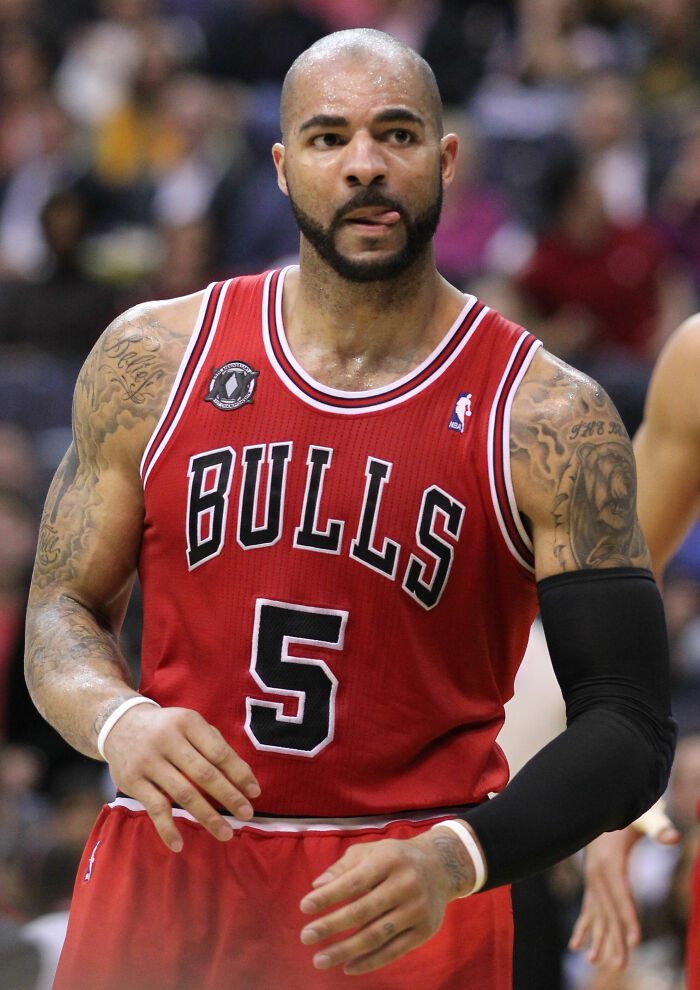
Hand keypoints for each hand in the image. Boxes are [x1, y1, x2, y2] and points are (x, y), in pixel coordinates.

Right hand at [103, 704, 260, 851]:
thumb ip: (214, 745)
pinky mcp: (132, 781)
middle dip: (228, 796)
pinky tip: (179, 845)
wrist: (119, 725)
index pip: (219, 752)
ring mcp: (148, 761)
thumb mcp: (190, 724)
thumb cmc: (167, 728)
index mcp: (187, 722)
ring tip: (225, 833)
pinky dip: (167, 828)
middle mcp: (167, 739)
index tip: (255, 793)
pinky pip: (155, 808)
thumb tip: (243, 777)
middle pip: (204, 773)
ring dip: (207, 816)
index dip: (239, 773)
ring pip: (183, 793)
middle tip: (247, 815)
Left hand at [298, 828, 473, 974]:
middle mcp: (406, 884)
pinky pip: (394, 951)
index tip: (304, 907)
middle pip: (363, 911)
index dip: (329, 896)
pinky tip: (348, 966)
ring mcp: (417, 909)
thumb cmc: (395, 858)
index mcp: (389, 859)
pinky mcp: (425, 930)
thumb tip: (317, 886)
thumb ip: (343, 867)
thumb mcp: (371, 852)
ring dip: (345, 950)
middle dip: (331, 926)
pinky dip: (369, 962)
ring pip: (377, 935)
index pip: (354, 882)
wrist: (442, 866)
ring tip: (320, 959)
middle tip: (305, 936)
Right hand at [569, 815, 678, 969]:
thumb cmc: (626, 813)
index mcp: (610, 860)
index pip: (620, 894)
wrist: (597, 806)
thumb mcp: (641, 817)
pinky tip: (577, 946)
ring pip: (597, 913)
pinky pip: (588, 908)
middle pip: (607, 910)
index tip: (634, 941)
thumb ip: (657, 827)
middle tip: (620, 966)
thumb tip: (673, 838)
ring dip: (598, 938)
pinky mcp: (593, 882)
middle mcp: (597, 873)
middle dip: (614, 938)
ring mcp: (592, 879)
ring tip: (597, 962)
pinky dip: (584, 927)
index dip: (628, 917)